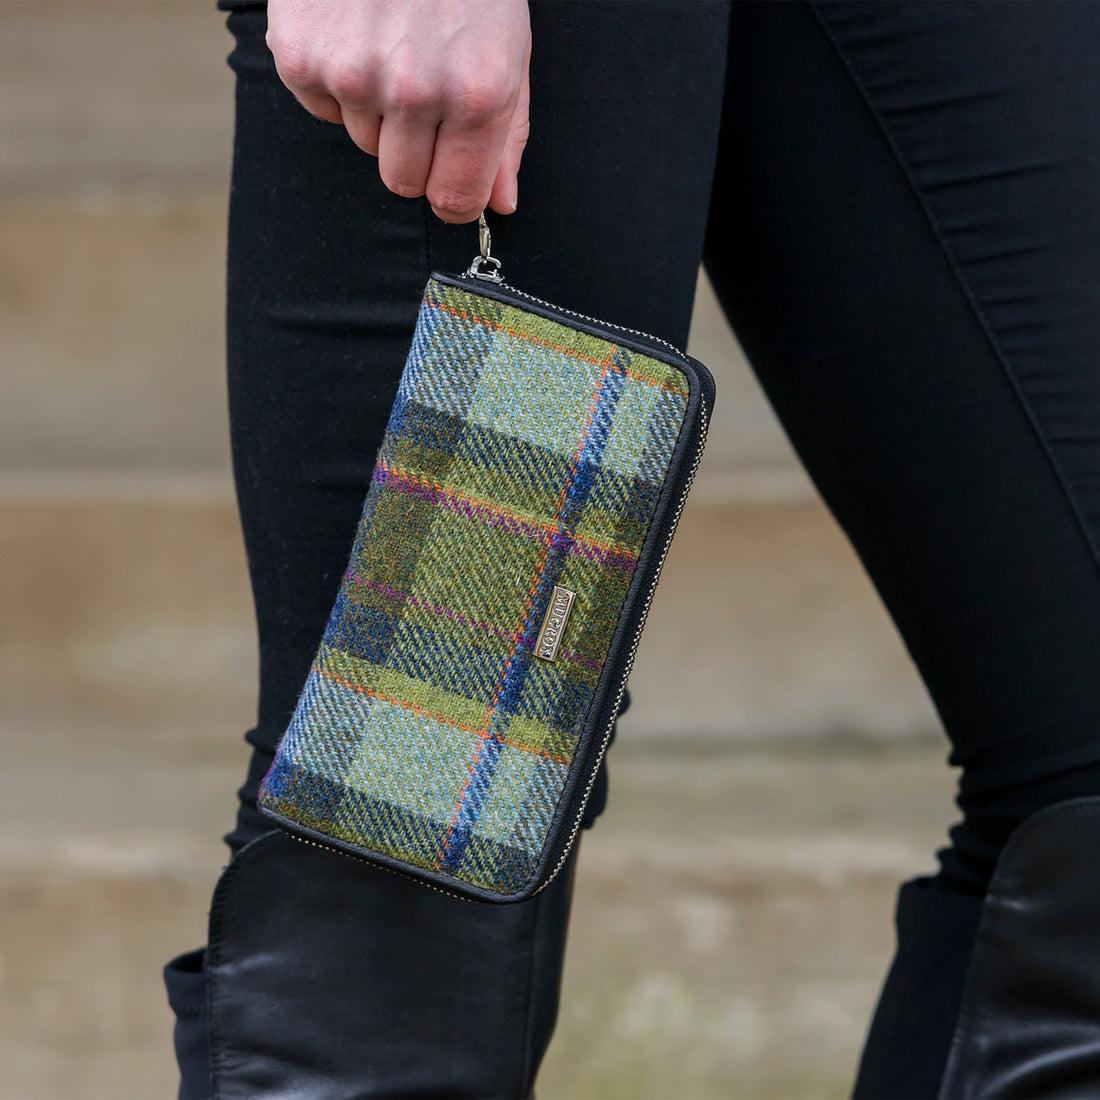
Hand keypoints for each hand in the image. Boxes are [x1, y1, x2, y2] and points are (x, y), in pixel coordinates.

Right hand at [267, 0, 530, 222]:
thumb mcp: (508, 49)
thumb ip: (506, 135)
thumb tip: (499, 203)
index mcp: (477, 95)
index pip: (455, 198)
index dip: (452, 196)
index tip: (450, 184)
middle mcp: (416, 91)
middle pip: (403, 181)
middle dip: (414, 151)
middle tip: (420, 93)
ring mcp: (355, 74)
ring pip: (364, 143)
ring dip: (375, 109)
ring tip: (389, 44)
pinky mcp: (303, 58)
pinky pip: (322, 108)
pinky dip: (336, 81)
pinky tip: (353, 32)